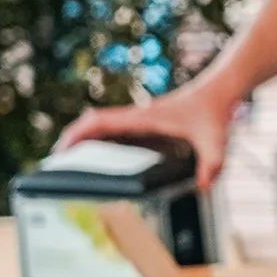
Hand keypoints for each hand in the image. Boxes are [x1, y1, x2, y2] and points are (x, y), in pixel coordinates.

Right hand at [57, 70, 241, 190]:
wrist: (219, 91)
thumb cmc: (214, 111)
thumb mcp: (217, 141)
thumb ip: (213, 164)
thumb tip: (204, 186)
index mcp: (144, 118)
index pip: (101, 121)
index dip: (78, 132)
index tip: (62, 147)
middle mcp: (137, 116)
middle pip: (94, 122)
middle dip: (72, 137)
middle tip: (57, 158)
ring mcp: (140, 118)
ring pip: (102, 123)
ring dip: (84, 136)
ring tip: (69, 159)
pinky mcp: (146, 122)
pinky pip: (115, 128)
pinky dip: (100, 137)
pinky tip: (99, 155)